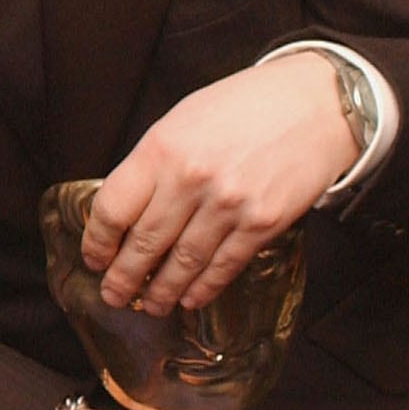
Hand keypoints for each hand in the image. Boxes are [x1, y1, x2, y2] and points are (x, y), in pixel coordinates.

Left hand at [80, 52, 356, 314]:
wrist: (315, 103)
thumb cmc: (242, 107)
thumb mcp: (181, 122)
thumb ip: (153, 163)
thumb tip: (128, 208)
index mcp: (160, 150)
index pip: (114, 208)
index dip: (98, 240)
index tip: (93, 257)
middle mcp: (190, 180)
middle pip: (145, 241)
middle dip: (125, 275)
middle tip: (112, 295)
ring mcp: (229, 204)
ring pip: (184, 261)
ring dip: (163, 289)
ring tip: (149, 305)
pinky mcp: (264, 223)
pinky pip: (225, 264)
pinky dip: (204, 287)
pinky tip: (190, 299)